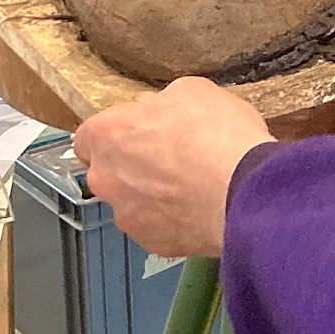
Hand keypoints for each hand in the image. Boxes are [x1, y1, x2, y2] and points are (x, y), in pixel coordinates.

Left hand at [73, 77, 275, 256]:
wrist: (244, 189)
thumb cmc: (219, 138)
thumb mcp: (194, 91)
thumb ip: (164, 101)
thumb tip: (161, 109)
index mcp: (109, 134)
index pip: (90, 134)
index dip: (118, 130)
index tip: (141, 129)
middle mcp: (107, 178)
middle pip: (109, 169)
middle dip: (135, 163)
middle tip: (174, 154)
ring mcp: (127, 214)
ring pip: (132, 200)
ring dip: (154, 192)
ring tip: (194, 182)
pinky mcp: (151, 241)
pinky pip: (156, 225)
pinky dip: (173, 216)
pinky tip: (201, 203)